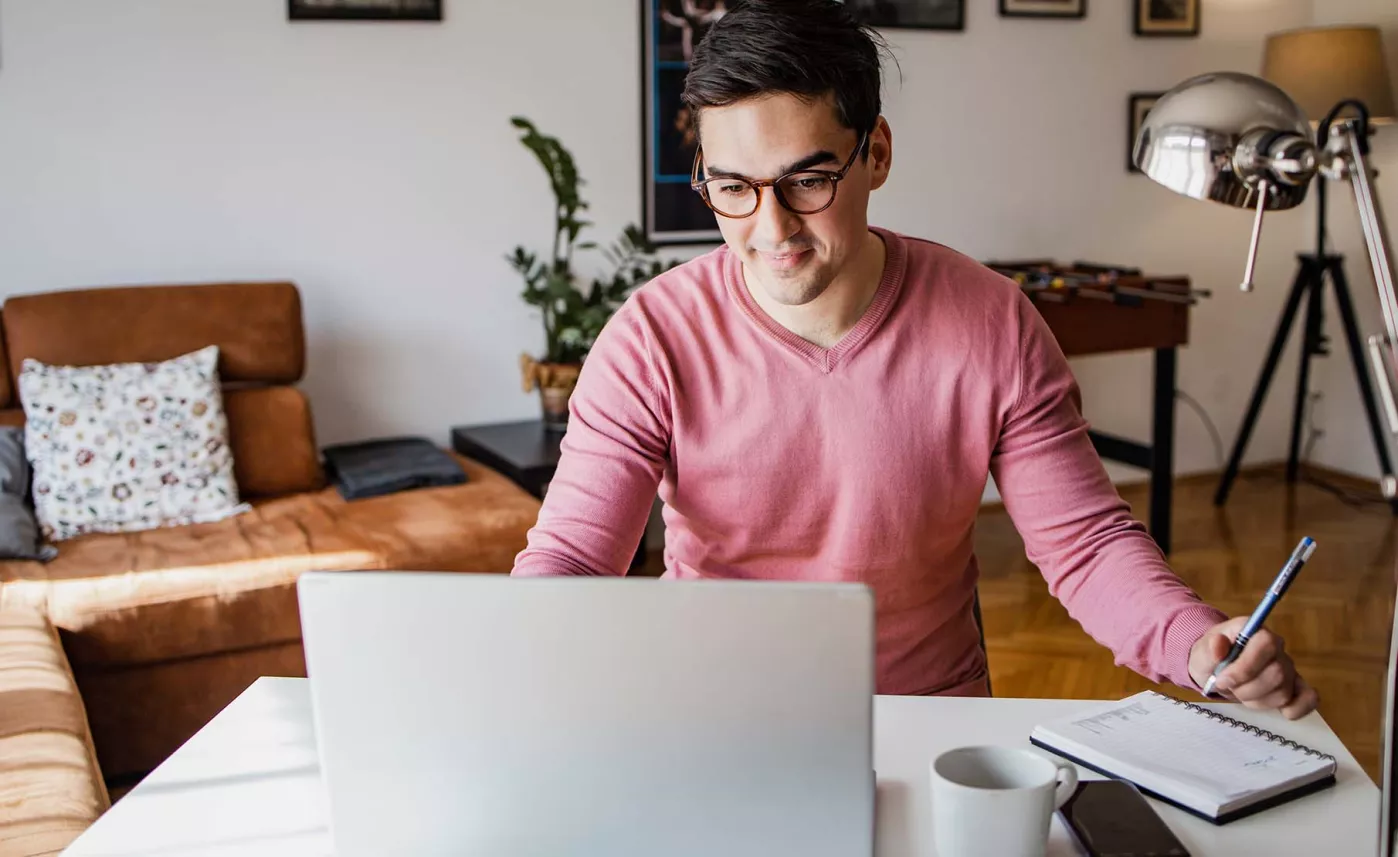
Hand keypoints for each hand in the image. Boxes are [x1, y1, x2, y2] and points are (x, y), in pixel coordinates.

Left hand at [1188, 617, 1317, 719]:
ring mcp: (1289, 668)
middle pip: (1277, 674)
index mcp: (1256, 631)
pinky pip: (1308, 699)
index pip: (1266, 644)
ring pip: (1283, 692)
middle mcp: (1277, 648)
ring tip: (1240, 693)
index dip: (1245, 667)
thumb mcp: (1201, 652)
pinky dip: (1296, 709)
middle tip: (1228, 688)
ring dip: (1256, 700)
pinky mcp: (1294, 687)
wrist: (1216, 669)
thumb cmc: (1211, 657)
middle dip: (1247, 688)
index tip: (1222, 679)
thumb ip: (1209, 648)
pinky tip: (1281, 711)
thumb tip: (1219, 644)